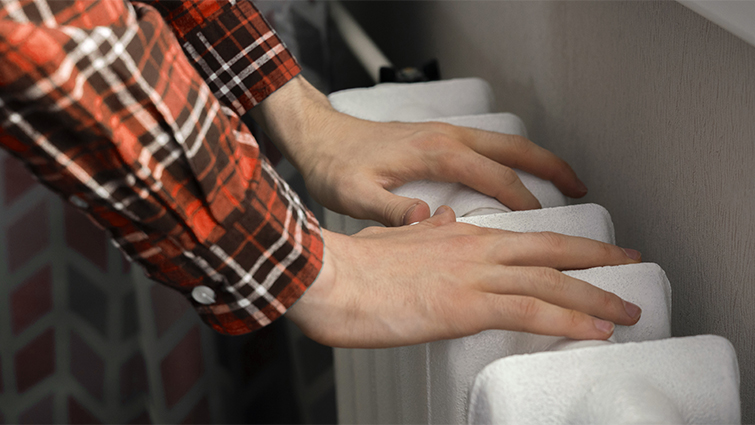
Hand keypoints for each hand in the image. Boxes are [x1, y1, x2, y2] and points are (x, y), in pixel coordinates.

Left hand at [250, 76, 587, 226]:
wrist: (317, 136)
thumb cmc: (334, 165)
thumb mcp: (355, 194)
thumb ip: (390, 210)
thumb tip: (426, 220)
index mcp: (434, 152)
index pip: (493, 177)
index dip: (522, 202)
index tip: (545, 226)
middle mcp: (445, 137)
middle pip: (513, 148)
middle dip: (551, 167)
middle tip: (582, 188)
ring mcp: (443, 134)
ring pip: (503, 142)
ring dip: (536, 158)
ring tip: (564, 180)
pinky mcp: (435, 138)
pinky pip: (486, 145)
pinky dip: (512, 158)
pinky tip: (514, 176)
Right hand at [286, 207, 641, 347]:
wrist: (326, 276)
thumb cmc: (352, 264)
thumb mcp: (395, 238)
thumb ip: (424, 231)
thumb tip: (439, 220)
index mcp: (459, 235)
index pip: (524, 239)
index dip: (562, 247)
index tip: (587, 254)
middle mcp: (475, 248)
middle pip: (551, 252)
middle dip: (597, 261)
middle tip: (631, 264)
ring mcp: (474, 275)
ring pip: (551, 283)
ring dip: (596, 297)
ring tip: (626, 310)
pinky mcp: (466, 305)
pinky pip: (532, 313)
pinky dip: (570, 321)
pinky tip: (595, 330)